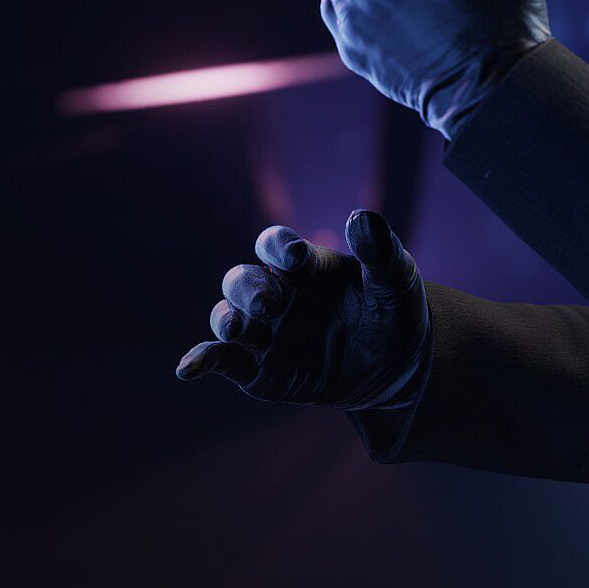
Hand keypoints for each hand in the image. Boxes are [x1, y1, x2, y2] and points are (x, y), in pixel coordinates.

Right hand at [175, 210, 430, 410]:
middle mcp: (277, 294)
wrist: (400, 366)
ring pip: (228, 317)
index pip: (275, 244)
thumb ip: (380, 251)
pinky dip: (201, 362)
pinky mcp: (260, 369)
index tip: (295, 256)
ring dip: (228, 320)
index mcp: (303, 265)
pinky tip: (188, 369)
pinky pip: (223, 362)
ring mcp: (265, 332)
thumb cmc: (393, 311)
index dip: (277, 246)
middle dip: (250, 289)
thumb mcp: (395, 280)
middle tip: (273, 304)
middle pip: (242, 280)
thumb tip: (362, 218)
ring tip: (241, 329)